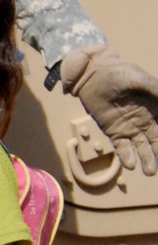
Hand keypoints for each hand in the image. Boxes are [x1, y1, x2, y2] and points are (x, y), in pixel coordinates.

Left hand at [60, 45, 157, 175]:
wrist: (93, 76)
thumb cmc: (118, 73)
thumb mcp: (139, 79)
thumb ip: (155, 89)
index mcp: (155, 107)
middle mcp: (145, 120)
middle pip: (156, 140)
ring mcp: (129, 127)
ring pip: (141, 147)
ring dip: (146, 159)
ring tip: (150, 171)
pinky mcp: (114, 132)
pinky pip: (122, 147)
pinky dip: (127, 156)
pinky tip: (131, 164)